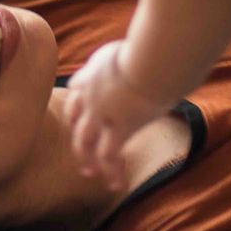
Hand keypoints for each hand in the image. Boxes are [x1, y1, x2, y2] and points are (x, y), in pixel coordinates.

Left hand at [66, 41, 166, 190]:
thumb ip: (132, 54)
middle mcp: (91, 94)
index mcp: (94, 71)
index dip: (79, 103)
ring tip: (89, 173)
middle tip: (81, 149)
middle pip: (76, 118)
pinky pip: (109, 155)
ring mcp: (100, 113)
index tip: (81, 113)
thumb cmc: (154, 48)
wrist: (153, 61)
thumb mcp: (135, 46)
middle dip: (77, 134)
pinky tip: (116, 184)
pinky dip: (111, 171)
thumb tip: (151, 54)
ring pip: (85, 142)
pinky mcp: (117, 129)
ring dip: (87, 158)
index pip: (77, 89)